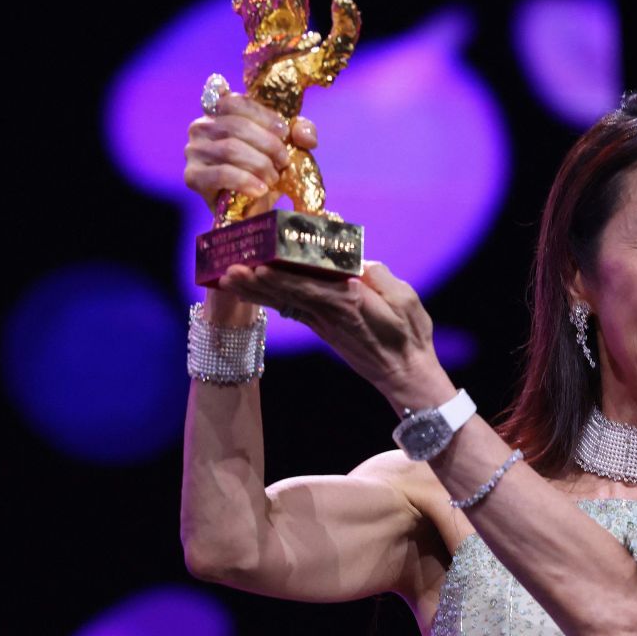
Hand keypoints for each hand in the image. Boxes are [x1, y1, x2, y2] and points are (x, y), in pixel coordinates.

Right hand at [183, 94, 318, 211]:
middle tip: (283, 162)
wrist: (250, 210)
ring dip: (260, 164)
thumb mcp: (285, 146)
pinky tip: (261, 189)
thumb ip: (299, 132)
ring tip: (273, 179)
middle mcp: (201, 126)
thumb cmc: (265, 171)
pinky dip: (245, 180)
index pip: (236, 102)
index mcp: (219, 112)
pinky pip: (222, 173)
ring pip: (230, 148)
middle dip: (267, 144)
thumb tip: (305, 136)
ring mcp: (194, 151)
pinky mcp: (193, 176)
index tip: (284, 133)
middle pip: (235, 126)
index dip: (263, 115)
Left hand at [218, 261, 454, 408]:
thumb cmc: (409, 335)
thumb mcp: (405, 298)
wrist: (404, 373)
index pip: (308, 287)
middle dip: (255, 282)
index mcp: (348, 302)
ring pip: (284, 301)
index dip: (281, 277)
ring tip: (229, 279)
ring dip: (255, 290)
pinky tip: (254, 291)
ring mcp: (324, 323)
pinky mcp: (323, 328)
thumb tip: (359, 261)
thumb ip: (380, 276)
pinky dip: (271, 298)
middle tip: (227, 271)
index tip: (257, 266)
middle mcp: (329, 313)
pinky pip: (292, 309)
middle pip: (286, 293)